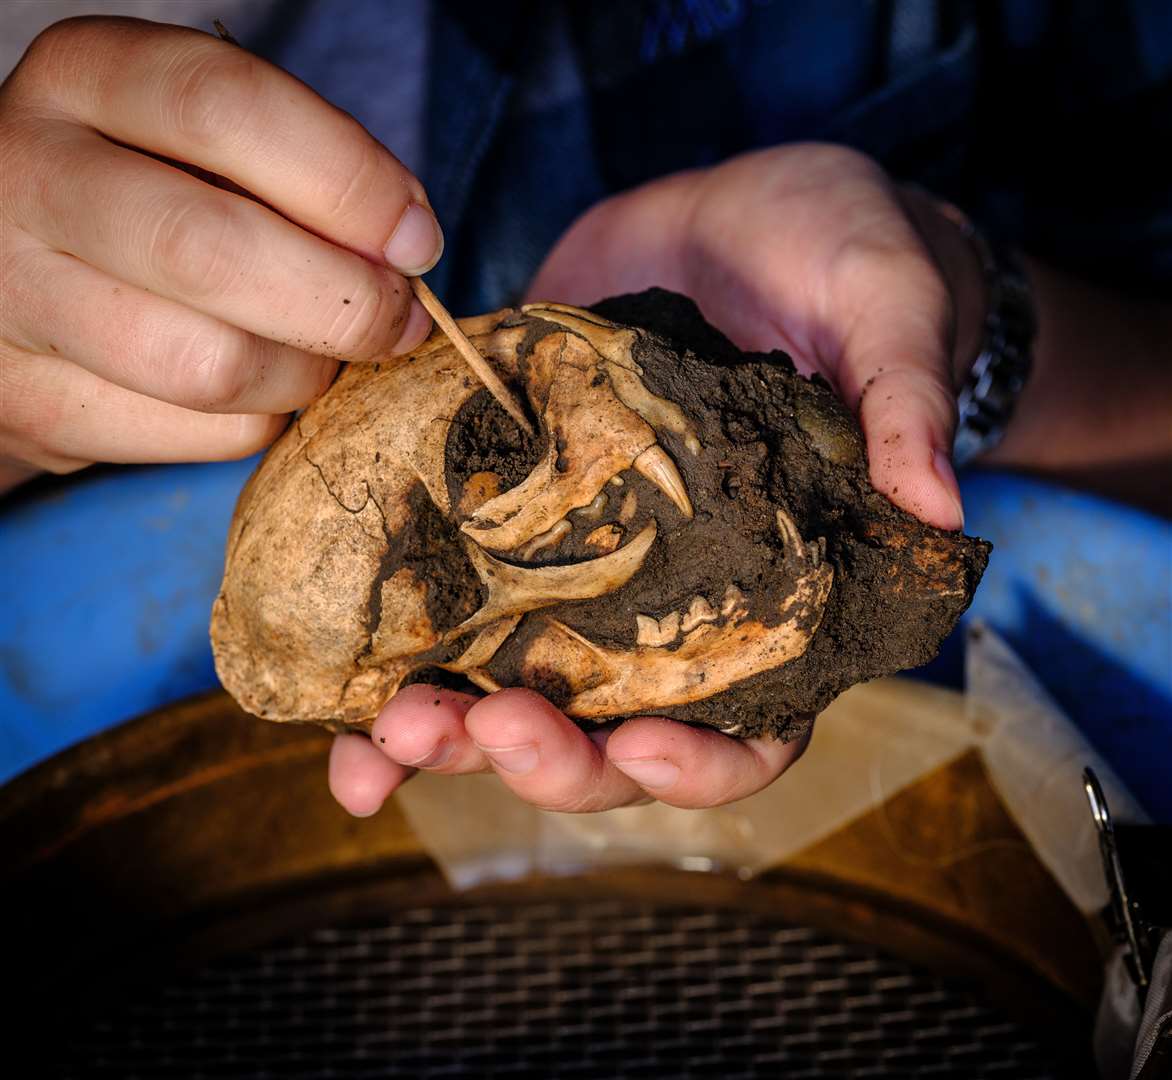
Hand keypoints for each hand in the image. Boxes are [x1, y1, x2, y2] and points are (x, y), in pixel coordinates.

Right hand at [0, 17, 442, 490]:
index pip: (222, 107)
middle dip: (344, 302)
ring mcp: (17, 301)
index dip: (347, 180)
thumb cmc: (158, 193)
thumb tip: (407, 248)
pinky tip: (262, 385)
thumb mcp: (211, 144)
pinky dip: (267, 418)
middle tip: (400, 320)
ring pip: (208, 366)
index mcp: (84, 76)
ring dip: (307, 372)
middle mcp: (27, 178)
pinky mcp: (36, 405)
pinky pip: (203, 434)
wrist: (17, 273)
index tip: (416, 239)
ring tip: (325, 352)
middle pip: (207, 251)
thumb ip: (303, 173)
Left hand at [328, 143, 979, 818]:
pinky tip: (330, 670)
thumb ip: (906, 407)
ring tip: (378, 731)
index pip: (749, 727)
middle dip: (536, 754)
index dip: (698, 762)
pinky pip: (447, 587)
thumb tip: (935, 504)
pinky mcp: (512, 501)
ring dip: (442, 727)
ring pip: (512, 685)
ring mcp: (582, 559)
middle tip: (465, 733)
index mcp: (773, 597)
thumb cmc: (850, 269)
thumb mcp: (891, 318)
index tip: (641, 749)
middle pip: (607, 731)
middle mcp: (671, 602)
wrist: (751, 219)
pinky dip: (386, 639)